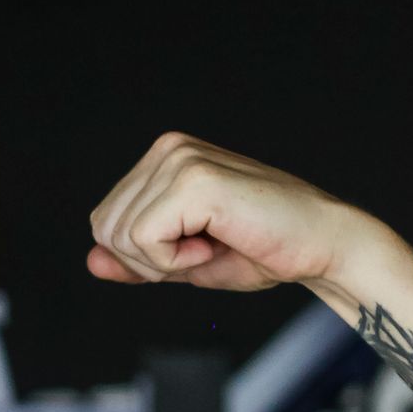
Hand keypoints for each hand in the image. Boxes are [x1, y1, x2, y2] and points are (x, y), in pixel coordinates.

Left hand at [87, 131, 345, 292]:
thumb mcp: (184, 261)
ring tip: (213, 244)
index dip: (140, 257)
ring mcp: (180, 159)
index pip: (104, 221)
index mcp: (164, 158)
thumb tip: (90, 261)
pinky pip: (144, 240)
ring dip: (165, 262)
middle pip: (104, 228)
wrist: (322, 247)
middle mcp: (168, 149)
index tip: (194, 248)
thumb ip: (137, 259)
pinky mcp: (194, 180)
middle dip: (147, 261)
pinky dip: (175, 262)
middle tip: (203, 250)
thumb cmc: (264, 249)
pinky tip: (215, 244)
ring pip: (120, 237)